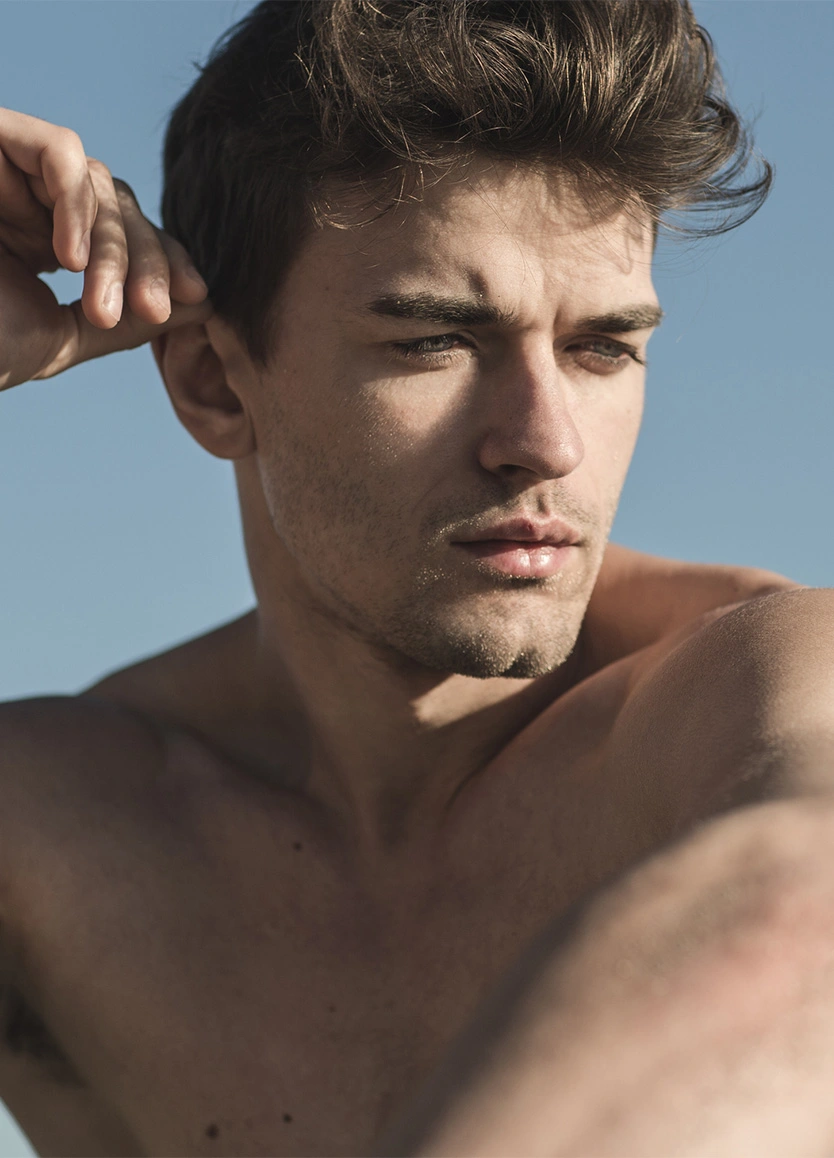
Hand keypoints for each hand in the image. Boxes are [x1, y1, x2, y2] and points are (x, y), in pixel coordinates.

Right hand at [0, 107, 211, 390]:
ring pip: (99, 183)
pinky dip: (75, 202)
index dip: (167, 260)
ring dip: (114, 249)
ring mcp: (10, 169)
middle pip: (123, 206)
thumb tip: (200, 305)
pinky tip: (70, 258)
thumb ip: (123, 322)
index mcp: (49, 242)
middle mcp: (32, 200)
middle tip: (154, 309)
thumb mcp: (58, 339)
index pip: (129, 234)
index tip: (197, 298)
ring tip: (99, 305)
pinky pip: (58, 149)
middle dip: (149, 261)